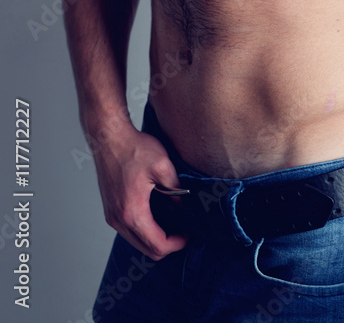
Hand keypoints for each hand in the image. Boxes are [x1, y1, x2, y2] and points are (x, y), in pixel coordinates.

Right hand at [92, 121, 188, 259]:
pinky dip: (144, 230)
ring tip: (172, 222)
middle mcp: (119, 219)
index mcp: (132, 212)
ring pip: (137, 242)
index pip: (157, 245)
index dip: (177, 244)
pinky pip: (129, 231)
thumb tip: (183, 206)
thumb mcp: (163, 166)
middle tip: (183, 231)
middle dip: (167, 245)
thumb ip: (176, 190)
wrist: (109, 138)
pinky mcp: (111, 210)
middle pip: (146, 250)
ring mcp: (112, 216)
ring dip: (155, 238)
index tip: (188, 234)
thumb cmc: (133, 149)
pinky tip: (157, 215)